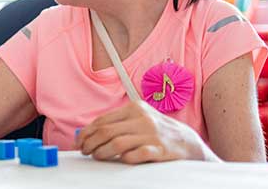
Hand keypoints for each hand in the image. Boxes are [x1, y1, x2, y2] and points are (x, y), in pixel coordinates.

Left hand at [76, 100, 208, 163]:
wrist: (188, 142)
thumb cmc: (158, 130)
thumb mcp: (139, 119)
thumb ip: (117, 123)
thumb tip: (88, 132)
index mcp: (135, 108)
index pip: (103, 120)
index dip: (87, 132)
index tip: (79, 142)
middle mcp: (143, 118)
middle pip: (106, 131)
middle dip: (90, 143)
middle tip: (85, 151)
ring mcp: (152, 134)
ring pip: (117, 144)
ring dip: (102, 152)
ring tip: (97, 156)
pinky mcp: (160, 150)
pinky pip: (135, 155)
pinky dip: (123, 159)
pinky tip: (119, 160)